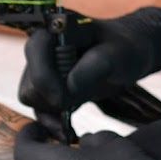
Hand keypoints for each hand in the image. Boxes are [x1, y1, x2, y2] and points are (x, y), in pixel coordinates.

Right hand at [18, 6, 160, 115]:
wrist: (129, 56)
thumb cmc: (125, 49)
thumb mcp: (116, 55)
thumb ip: (93, 67)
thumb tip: (69, 89)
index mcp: (58, 28)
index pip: (35, 50)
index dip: (44, 77)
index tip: (63, 99)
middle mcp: (44, 46)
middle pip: (30, 80)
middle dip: (51, 98)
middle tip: (78, 103)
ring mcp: (43, 67)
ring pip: (32, 97)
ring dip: (51, 112)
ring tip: (75, 117)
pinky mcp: (48, 86)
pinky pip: (39, 108)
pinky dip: (51, 122)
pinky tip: (68, 131)